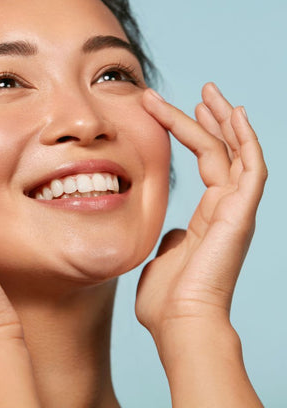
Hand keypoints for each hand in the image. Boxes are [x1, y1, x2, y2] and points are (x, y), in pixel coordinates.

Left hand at [135, 83, 266, 339]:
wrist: (179, 323)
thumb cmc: (168, 298)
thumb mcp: (165, 256)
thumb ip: (172, 238)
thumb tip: (173, 231)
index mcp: (208, 216)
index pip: (206, 161)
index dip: (193, 133)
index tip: (173, 110)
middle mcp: (227, 208)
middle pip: (224, 151)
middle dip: (212, 118)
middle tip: (203, 91)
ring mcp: (236, 210)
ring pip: (237, 152)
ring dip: (224, 120)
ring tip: (210, 92)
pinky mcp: (241, 214)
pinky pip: (250, 167)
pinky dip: (246, 140)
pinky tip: (234, 114)